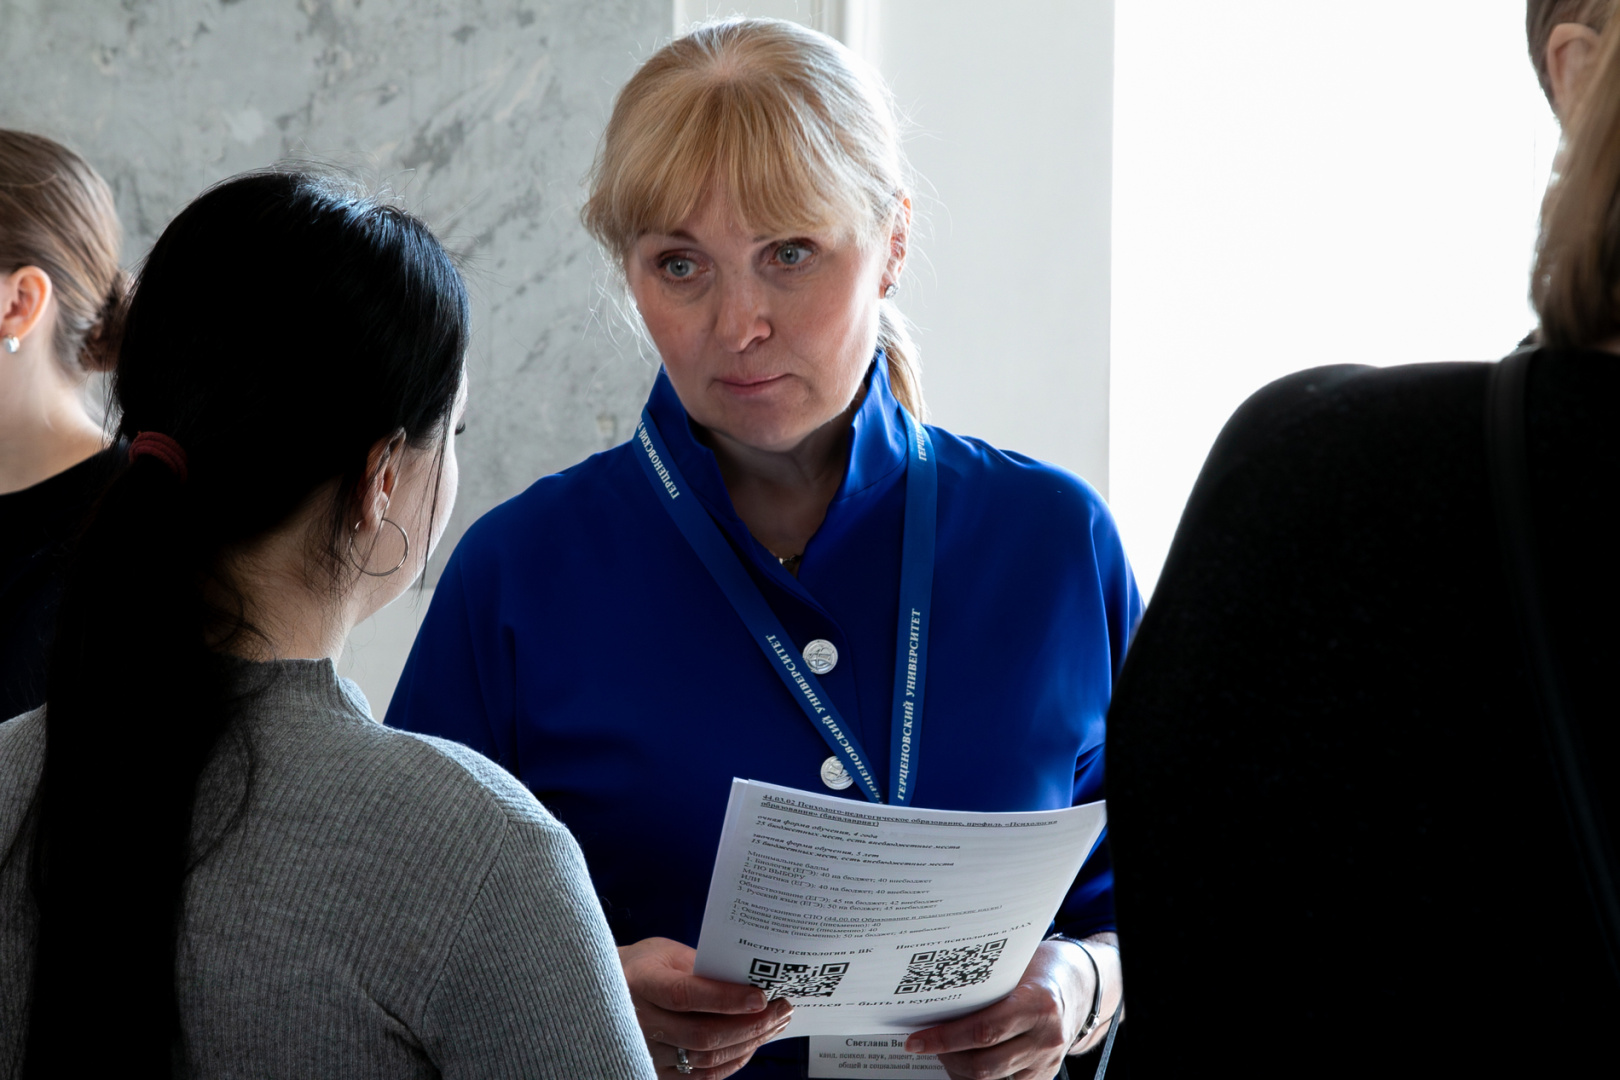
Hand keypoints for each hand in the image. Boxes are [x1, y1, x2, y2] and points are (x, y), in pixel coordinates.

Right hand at [619, 937, 793, 1077]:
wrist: (610, 991)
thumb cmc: (645, 967)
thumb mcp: (667, 952)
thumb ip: (702, 966)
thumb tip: (750, 981)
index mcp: (641, 983)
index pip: (686, 996)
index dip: (726, 999)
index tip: (762, 996)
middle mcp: (640, 1023)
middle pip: (702, 1034)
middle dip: (751, 1024)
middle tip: (782, 1009)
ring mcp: (647, 1052)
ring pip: (706, 1059)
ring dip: (748, 1043)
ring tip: (775, 1024)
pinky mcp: (657, 1072)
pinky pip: (701, 1076)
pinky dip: (732, 1061)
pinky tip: (751, 1043)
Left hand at [902, 937, 1119, 1079]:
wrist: (1080, 984)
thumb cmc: (1042, 968)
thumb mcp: (1016, 966)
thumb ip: (984, 984)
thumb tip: (936, 996)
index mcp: (1038, 1004)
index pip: (982, 1030)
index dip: (944, 1038)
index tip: (917, 1040)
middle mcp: (1045, 1037)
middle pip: (983, 1063)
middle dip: (946, 1055)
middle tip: (924, 1043)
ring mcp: (1046, 1060)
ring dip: (960, 1069)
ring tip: (944, 1051)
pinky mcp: (1044, 1074)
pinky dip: (981, 1078)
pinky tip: (965, 1061)